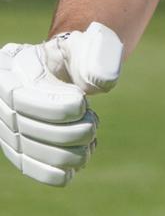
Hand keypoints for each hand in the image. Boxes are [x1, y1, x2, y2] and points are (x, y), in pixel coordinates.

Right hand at [0, 22, 122, 185]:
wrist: (63, 69)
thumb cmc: (76, 55)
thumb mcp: (88, 45)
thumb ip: (99, 56)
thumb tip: (104, 83)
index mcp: (11, 67)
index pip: (20, 97)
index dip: (54, 107)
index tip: (83, 103)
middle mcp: (1, 101)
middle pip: (28, 129)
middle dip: (70, 131)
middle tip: (94, 120)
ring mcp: (8, 128)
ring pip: (33, 153)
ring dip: (71, 151)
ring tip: (91, 134)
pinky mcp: (19, 150)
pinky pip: (36, 170)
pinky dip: (63, 170)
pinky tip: (82, 155)